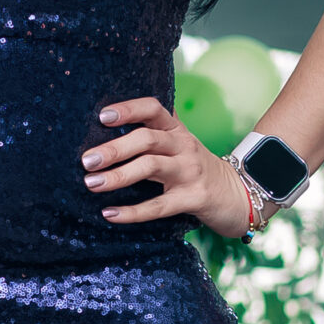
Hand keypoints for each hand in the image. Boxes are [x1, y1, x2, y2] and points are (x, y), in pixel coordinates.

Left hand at [81, 98, 251, 235]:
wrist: (237, 195)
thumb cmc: (195, 169)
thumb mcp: (178, 145)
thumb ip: (152, 135)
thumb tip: (105, 131)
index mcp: (177, 130)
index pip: (153, 109)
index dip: (128, 109)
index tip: (102, 117)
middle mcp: (184, 146)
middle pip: (147, 139)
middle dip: (114, 149)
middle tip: (87, 161)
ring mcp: (190, 172)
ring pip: (151, 167)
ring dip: (118, 175)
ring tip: (92, 184)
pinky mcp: (193, 199)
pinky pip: (159, 205)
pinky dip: (132, 212)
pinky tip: (110, 214)